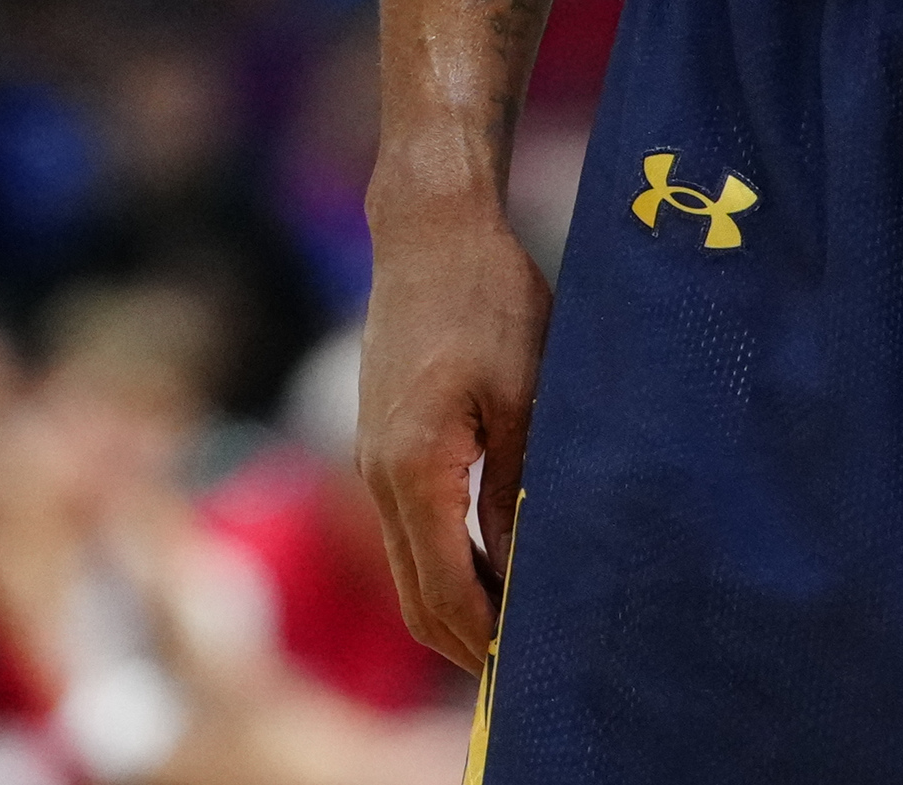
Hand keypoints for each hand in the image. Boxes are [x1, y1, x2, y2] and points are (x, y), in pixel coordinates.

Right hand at [359, 185, 553, 665]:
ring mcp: (372, 460)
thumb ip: (520, 490)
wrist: (430, 234)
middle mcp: (379, 475)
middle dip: (467, 639)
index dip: (485, 639)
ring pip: (409, 565)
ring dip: (457, 602)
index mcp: (414, 470)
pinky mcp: (381, 442)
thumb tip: (528, 571)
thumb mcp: (527, 396)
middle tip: (525, 667)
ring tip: (519, 625)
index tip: (529, 667)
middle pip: (417, 593)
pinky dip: (446, 560)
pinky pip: (410, 527)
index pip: (445, 589)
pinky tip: (494, 561)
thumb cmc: (490, 302)